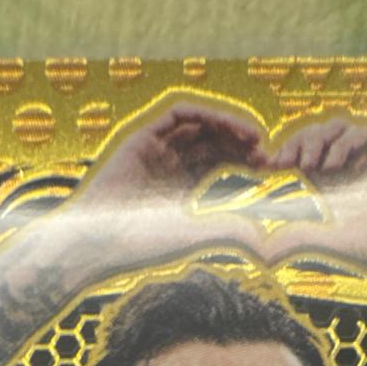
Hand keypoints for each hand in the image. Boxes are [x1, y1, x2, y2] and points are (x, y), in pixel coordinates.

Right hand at [69, 97, 267, 267]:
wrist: (100, 243)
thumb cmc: (143, 250)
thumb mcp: (195, 236)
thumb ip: (224, 230)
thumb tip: (259, 236)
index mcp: (177, 189)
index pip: (216, 164)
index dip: (242, 161)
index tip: (266, 167)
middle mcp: (166, 166)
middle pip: (209, 142)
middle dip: (239, 143)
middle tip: (265, 152)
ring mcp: (153, 150)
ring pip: (197, 126)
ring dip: (227, 126)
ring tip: (253, 138)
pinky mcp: (141, 138)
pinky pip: (177, 114)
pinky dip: (205, 115)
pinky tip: (229, 127)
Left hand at [263, 117, 366, 300]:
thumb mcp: (331, 243)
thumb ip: (295, 239)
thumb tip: (260, 250)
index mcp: (335, 188)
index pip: (302, 158)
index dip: (284, 156)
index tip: (270, 167)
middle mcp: (352, 170)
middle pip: (317, 138)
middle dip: (298, 144)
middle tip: (288, 163)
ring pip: (338, 129)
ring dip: (319, 141)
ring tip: (314, 167)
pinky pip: (364, 133)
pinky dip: (347, 144)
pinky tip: (342, 167)